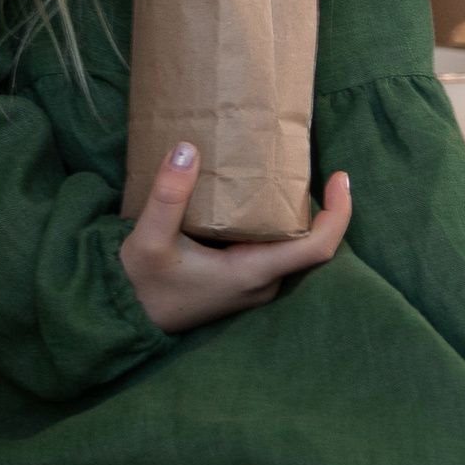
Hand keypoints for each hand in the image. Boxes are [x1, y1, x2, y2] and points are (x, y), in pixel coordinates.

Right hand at [121, 146, 351, 334]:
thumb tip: (188, 149)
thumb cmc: (141, 284)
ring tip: (281, 169)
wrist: (125, 315)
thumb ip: (168, 195)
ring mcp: (252, 285)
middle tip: (303, 160)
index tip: (340, 177)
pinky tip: (255, 194)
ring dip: (292, 210)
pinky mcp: (240, 280)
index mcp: (251, 273)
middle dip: (316, 203)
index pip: (317, 248)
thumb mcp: (147, 239)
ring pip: (289, 244)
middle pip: (308, 241)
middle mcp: (261, 282)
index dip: (338, 213)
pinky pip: (272, 247)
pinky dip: (273, 220)